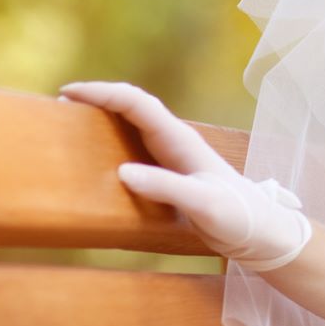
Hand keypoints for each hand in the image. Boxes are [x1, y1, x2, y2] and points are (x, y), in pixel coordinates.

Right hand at [58, 80, 312, 271]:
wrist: (262, 233)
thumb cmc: (238, 216)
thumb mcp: (203, 204)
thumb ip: (165, 187)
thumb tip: (121, 172)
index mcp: (181, 140)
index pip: (137, 103)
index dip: (103, 92)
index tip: (69, 93)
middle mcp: (176, 142)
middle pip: (132, 107)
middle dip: (98, 99)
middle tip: (62, 104)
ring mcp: (173, 157)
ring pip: (134, 126)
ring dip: (104, 118)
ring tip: (71, 123)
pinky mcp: (171, 175)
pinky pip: (136, 149)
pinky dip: (112, 144)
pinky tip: (98, 157)